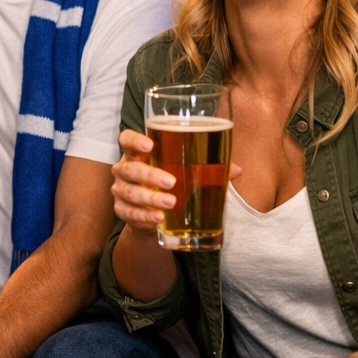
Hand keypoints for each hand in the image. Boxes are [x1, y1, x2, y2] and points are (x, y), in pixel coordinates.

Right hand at [111, 130, 240, 234]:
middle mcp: (125, 169)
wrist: (152, 214)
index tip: (149, 145)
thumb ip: (208, 167)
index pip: (126, 139)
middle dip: (150, 175)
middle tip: (171, 182)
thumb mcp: (184, 172)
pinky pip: (129, 213)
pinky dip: (144, 215)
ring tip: (171, 202)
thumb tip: (236, 170)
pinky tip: (158, 217)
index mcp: (138, 153)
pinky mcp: (123, 211)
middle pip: (130, 168)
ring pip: (129, 192)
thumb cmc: (170, 182)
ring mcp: (121, 191)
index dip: (134, 140)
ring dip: (150, 197)